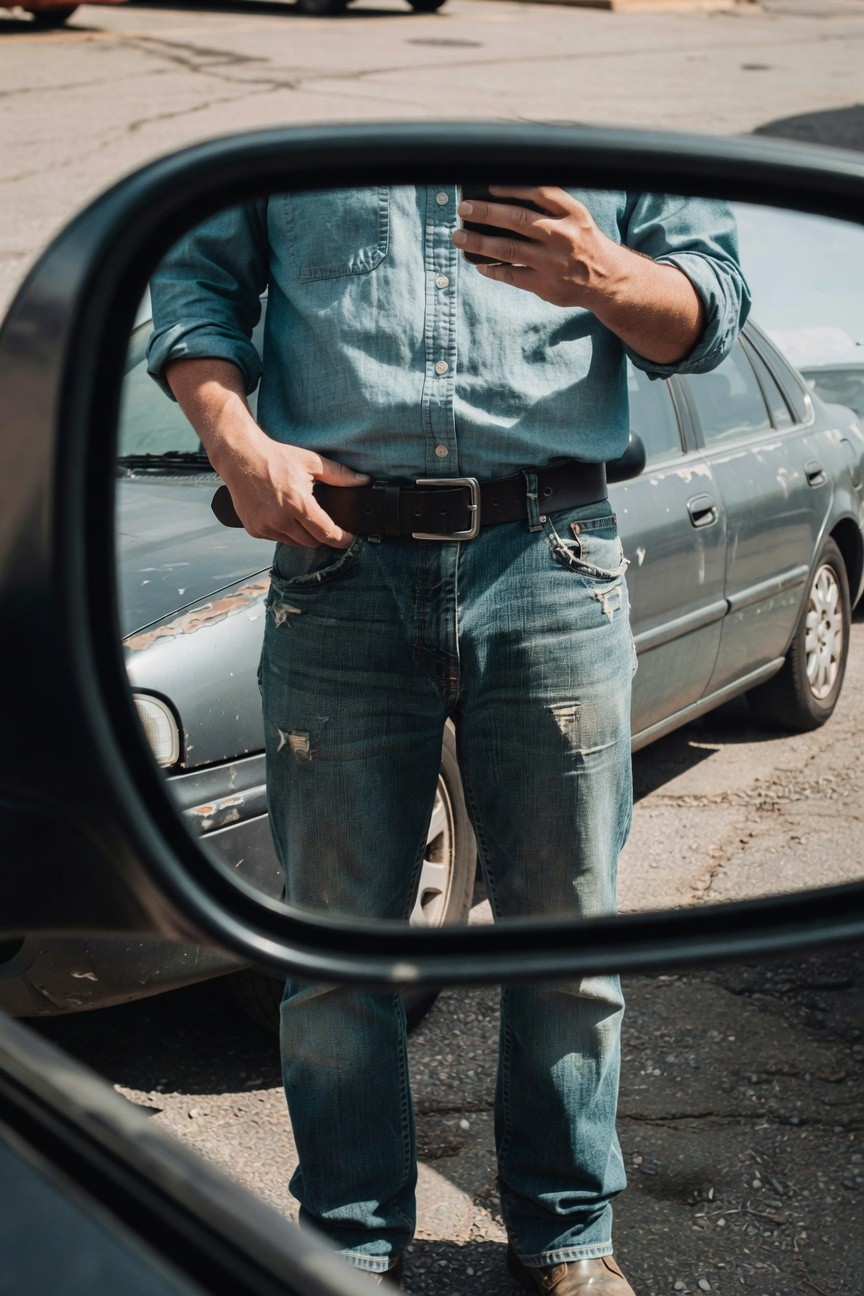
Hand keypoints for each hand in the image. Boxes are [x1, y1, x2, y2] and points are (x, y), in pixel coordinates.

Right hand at [224, 439, 369, 548]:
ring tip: (299, 514)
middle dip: (321, 535)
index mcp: (298, 504)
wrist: (240, 457)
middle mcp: (281, 520)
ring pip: (294, 543)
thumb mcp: (311, 462)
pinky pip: (277, 539)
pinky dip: (284, 532)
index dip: (342, 539)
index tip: (350, 539)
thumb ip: (340, 475)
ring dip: (302, 534)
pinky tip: (281, 514)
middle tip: (323, 521)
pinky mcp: (255, 530)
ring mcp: (266, 527)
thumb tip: (364, 480)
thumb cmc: (275, 458)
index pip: (327, 533)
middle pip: (312, 542)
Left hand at [452, 185, 704, 363]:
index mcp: (573, 213)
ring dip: (479, 242)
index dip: (511, 188)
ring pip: (509, 250)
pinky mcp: (546, 286)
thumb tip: (501, 198)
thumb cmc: (582, 242)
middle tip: (464, 209)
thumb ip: (548, 206)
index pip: (539, 192)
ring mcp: (554, 263)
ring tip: (459, 237)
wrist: (606, 280)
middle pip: (518, 220)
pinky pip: (511, 275)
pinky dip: (492, 269)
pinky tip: (478, 263)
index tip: (487, 185)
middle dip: (486, 213)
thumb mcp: (576, 217)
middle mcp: (564, 236)